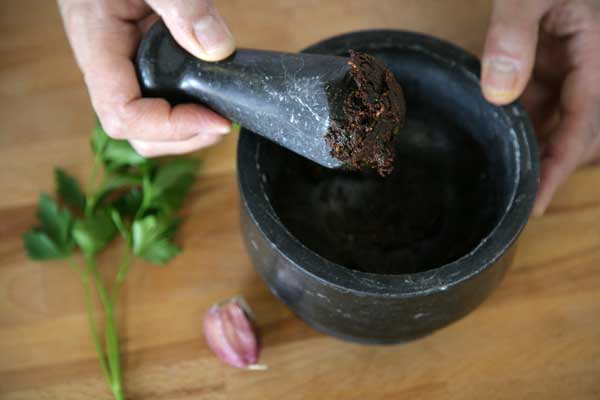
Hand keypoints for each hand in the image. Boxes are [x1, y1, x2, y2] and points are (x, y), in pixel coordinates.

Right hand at [58, 0, 235, 156]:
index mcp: (98, 47)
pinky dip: (186, 112)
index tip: (216, 120)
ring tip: (220, 114)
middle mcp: (107, 69)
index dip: (171, 128)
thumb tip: (218, 49)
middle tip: (224, 121)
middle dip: (184, 138)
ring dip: (187, 132)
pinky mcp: (140, 67)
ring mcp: (124, 72)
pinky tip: (209, 97)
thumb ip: (181, 6)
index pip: (124, 115)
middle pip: (138, 134)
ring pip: (149, 128)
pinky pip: (158, 104)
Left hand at [481, 0, 599, 215]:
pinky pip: (540, 98)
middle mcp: (590, 69)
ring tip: (498, 167)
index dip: (558, 171)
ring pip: (555, 118)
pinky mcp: (553, 60)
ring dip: (529, 140)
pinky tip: (494, 124)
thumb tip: (498, 94)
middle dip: (546, 163)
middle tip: (510, 194)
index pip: (581, 130)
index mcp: (597, 60)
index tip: (535, 207)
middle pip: (573, 133)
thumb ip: (514, 36)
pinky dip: (519, 114)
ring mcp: (572, 66)